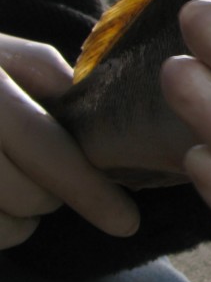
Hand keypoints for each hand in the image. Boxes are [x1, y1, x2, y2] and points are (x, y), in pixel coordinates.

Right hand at [0, 34, 139, 248]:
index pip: (47, 147)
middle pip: (29, 195)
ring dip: (19, 222)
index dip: (90, 189)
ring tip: (10, 188)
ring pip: (4, 227)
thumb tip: (94, 115)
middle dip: (51, 198)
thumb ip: (46, 75)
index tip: (127, 222)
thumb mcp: (0, 54)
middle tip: (48, 182)